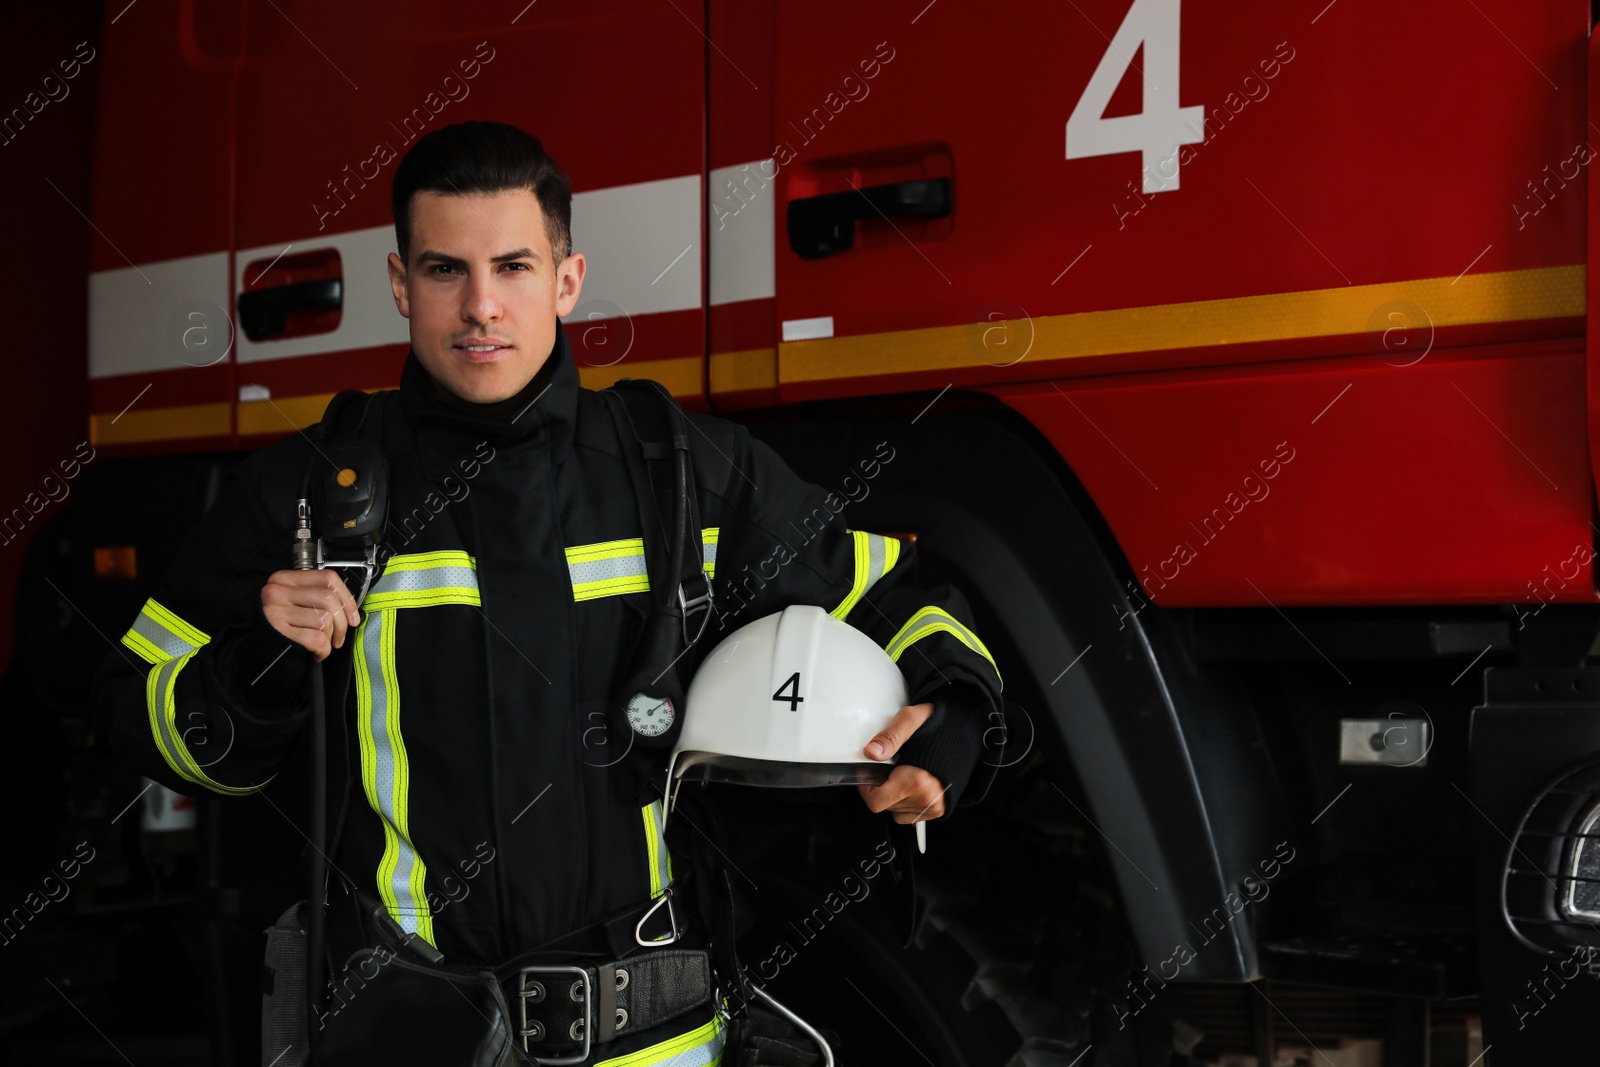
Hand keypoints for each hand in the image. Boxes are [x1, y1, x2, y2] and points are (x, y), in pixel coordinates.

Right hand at [261, 569, 361, 660]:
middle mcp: (276, 591)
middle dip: (341, 624)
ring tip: (318, 645)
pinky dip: (322, 651)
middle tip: (338, 638)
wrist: (260, 657)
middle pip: (329, 599)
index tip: (353, 618)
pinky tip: (314, 653)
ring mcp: (274, 611)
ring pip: (324, 619)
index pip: (327, 578)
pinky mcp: (277, 632)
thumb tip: (351, 609)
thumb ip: (318, 597)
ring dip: (328, 639)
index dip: (347, 599)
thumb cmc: (286, 631)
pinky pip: (317, 639)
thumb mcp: (298, 605)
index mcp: (284, 579)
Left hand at [857, 702, 948, 822]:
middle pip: (885, 806)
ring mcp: (933, 806)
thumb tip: (871, 752)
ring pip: (896, 812)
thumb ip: (889, 737)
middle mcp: (926, 798)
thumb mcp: (910, 720)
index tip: (870, 773)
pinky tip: (912, 783)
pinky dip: (905, 802)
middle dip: (881, 788)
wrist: (967, 732)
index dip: (866, 787)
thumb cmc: (941, 726)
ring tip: (904, 773)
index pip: (876, 801)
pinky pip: (909, 815)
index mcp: (916, 780)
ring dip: (894, 795)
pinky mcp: (938, 809)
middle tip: (890, 768)